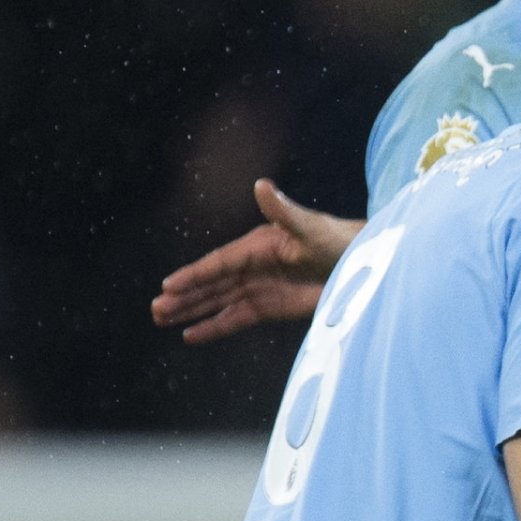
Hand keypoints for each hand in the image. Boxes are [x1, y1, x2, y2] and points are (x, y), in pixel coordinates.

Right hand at [150, 179, 362, 343]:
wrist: (365, 262)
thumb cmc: (339, 240)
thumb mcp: (312, 227)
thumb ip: (285, 211)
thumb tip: (262, 185)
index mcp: (258, 247)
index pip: (220, 263)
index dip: (195, 275)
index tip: (168, 286)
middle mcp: (253, 266)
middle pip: (212, 284)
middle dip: (184, 297)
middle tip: (155, 309)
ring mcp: (260, 287)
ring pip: (218, 301)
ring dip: (191, 310)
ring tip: (161, 319)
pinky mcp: (272, 306)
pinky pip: (237, 318)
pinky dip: (215, 326)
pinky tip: (191, 335)